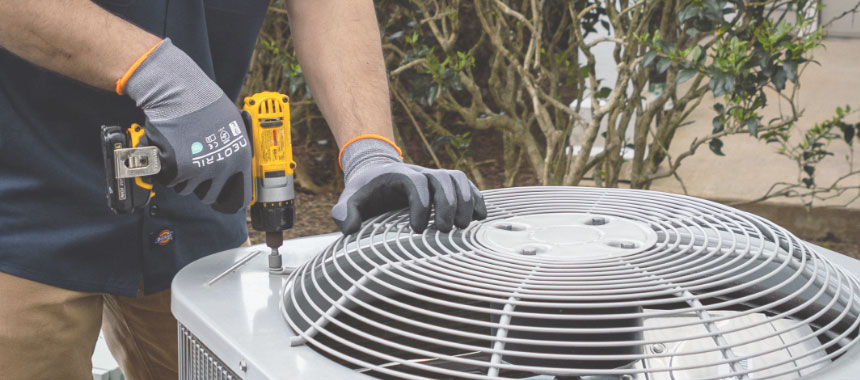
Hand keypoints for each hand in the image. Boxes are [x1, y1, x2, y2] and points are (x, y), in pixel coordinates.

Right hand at [122, 39, 250, 212]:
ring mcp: (199, 170)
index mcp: (240, 159)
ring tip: (180, 151)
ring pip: (185, 188)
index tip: (221, 198)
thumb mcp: (233, 126)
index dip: (228, 197)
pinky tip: (169, 150)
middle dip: (199, 185)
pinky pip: (168, 180)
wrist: (179, 93)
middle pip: (208, 196)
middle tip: (192, 167)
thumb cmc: (204, 104)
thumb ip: (234, 150)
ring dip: (180, 175)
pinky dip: (164, 169)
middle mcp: (222, 168)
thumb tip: (234, 168)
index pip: (239, 195)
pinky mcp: (177, 169)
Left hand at [332, 136, 486, 234]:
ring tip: (462, 226)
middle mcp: (420, 172)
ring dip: (465, 201)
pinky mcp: (446, 185)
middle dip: (446, 204)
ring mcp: (435, 177)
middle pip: (442, 179)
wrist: (377, 173)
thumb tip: (349, 228)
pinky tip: (479, 217)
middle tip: (443, 230)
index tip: (417, 229)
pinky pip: (467, 185)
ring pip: (458, 179)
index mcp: (398, 174)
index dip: (420, 204)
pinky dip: (477, 199)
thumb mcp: (349, 199)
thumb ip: (343, 212)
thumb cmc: (365, 191)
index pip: (415, 183)